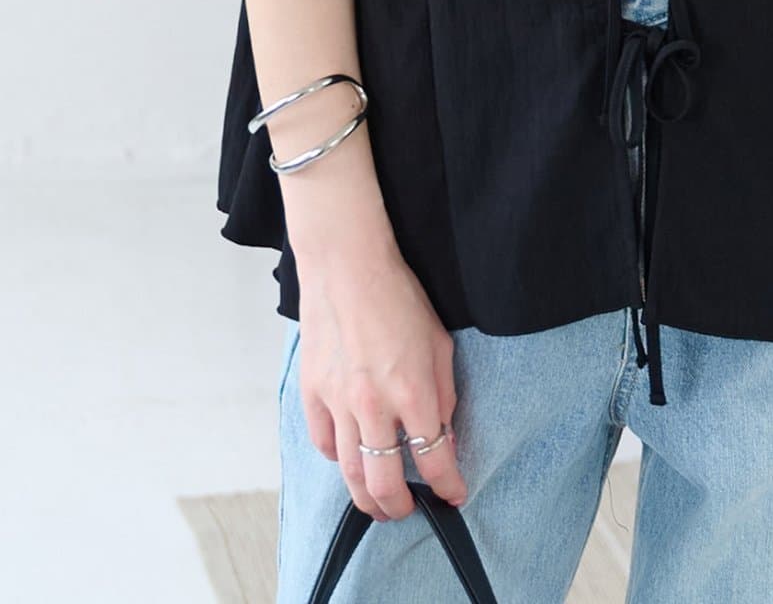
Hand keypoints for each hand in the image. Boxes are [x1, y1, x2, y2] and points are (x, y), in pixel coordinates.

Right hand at [292, 243, 468, 521]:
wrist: (349, 268)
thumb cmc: (400, 299)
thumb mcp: (440, 344)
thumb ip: (443, 395)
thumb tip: (443, 436)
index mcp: (414, 391)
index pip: (435, 458)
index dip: (448, 485)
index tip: (454, 495)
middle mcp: (375, 405)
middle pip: (385, 482)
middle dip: (400, 507)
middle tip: (409, 510)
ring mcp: (339, 402)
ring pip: (350, 473)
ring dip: (366, 497)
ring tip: (379, 504)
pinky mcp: (312, 394)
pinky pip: (324, 444)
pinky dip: (337, 460)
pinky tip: (350, 460)